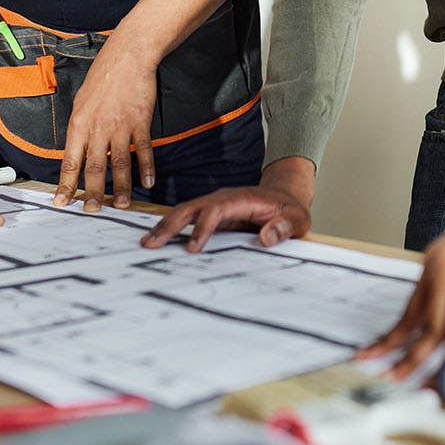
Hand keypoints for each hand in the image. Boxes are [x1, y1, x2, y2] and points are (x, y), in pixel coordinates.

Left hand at [54, 45, 157, 210]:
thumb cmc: (103, 76)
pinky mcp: (140, 121)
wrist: (128, 56)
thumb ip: (80, 129)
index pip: (70, 161)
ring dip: (122, 186)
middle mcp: (98, 128)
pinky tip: (148, 181)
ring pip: (120, 162)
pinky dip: (147, 167)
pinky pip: (144, 149)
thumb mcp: (81, 101)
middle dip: (93, 192)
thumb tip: (77, 152)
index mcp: (79, 124)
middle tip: (92, 210)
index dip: (66, 184)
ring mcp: (120, 125)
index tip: (62, 201)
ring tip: (122, 204)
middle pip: (95, 167)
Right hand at [141, 157, 314, 251]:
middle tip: (151, 243)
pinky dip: (172, 228)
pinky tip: (158, 239)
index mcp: (242, 199)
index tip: (192, 248)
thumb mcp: (298, 219)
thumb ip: (285, 227)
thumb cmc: (290, 209)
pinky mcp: (212, 215)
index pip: (217, 210)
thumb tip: (267, 238)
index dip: (203, 227)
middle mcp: (224, 199)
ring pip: (185, 212)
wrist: (285, 196)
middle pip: (192, 207)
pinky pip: (189, 219)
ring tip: (147, 243)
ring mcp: (215, 206)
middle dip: (171, 224)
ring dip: (166, 226)